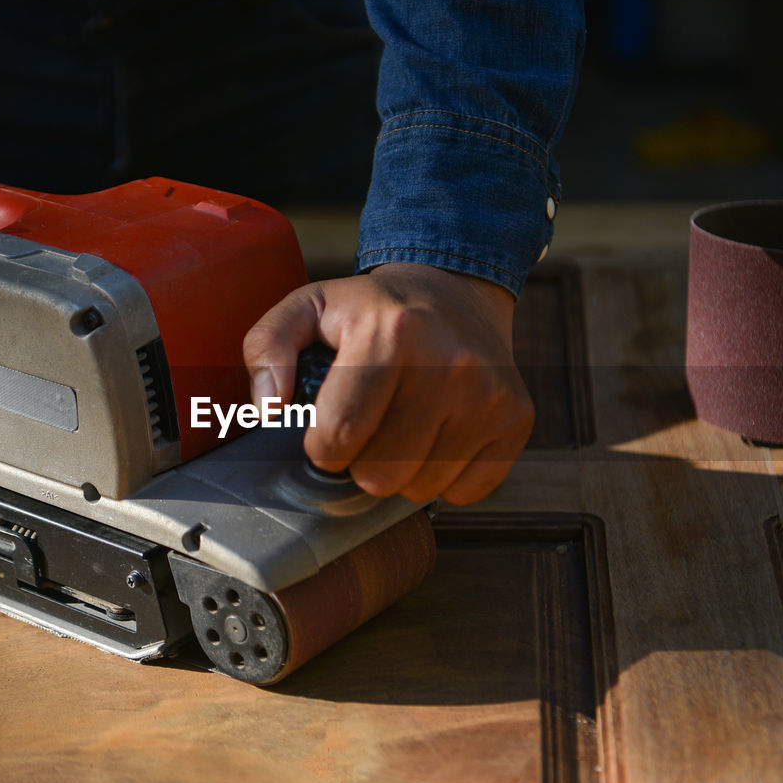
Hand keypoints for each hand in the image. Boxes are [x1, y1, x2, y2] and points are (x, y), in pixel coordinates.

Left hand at [243, 262, 533, 504]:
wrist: (456, 291)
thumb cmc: (375, 309)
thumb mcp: (308, 307)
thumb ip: (267, 348)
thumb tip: (266, 406)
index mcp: (392, 333)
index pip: (339, 437)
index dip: (323, 445)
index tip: (331, 426)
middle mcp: (448, 364)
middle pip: (380, 474)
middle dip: (362, 461)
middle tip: (371, 425)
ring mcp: (488, 394)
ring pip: (421, 489)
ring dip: (403, 470)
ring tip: (405, 425)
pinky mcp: (516, 418)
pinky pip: (466, 491)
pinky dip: (446, 476)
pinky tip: (439, 434)